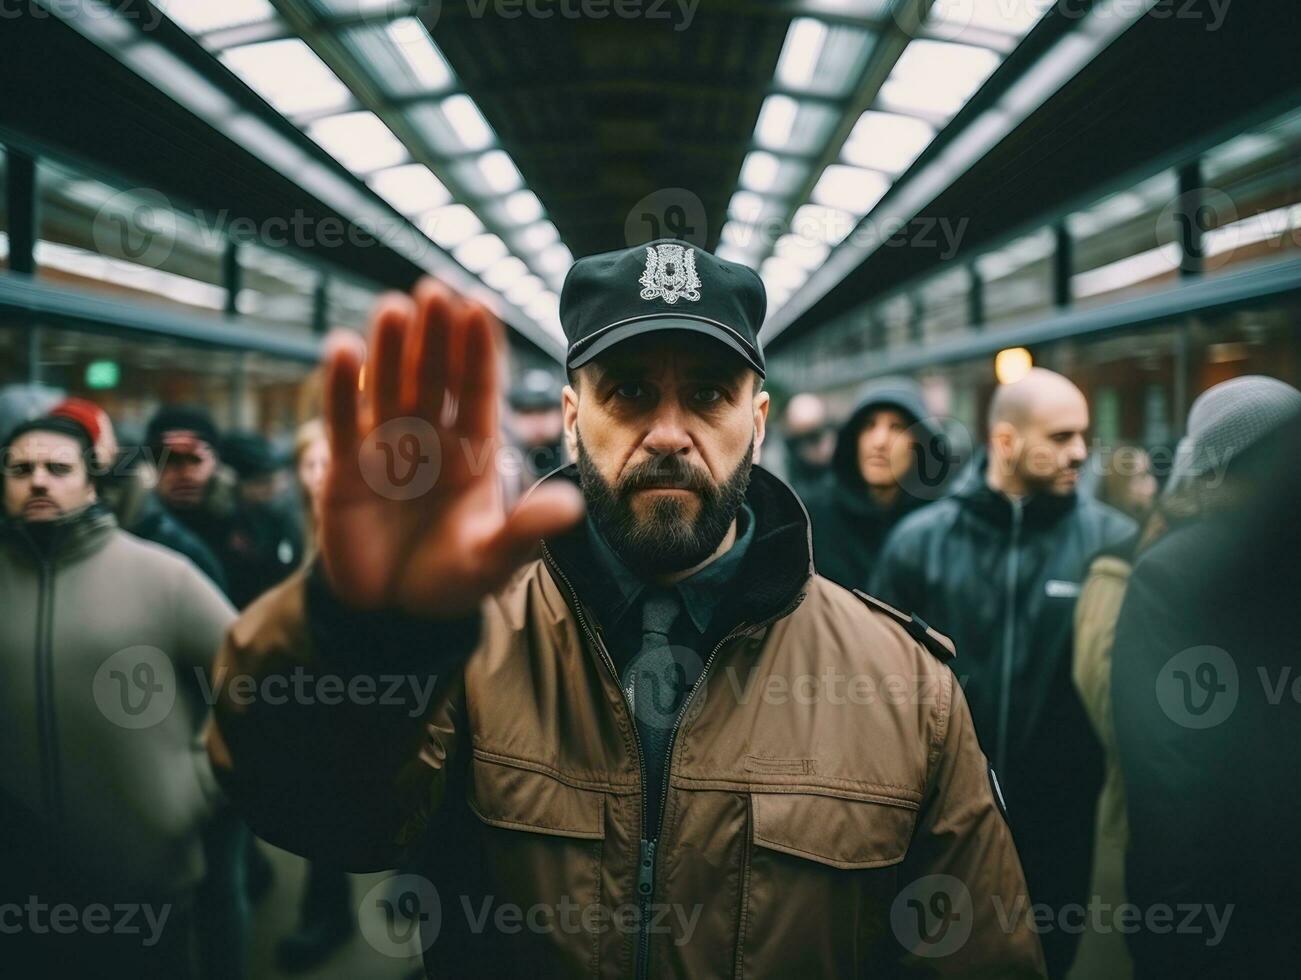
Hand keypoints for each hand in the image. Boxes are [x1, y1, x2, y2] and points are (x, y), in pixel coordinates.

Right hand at [319, 280, 583, 615]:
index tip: (482, 305)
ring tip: (394, 308)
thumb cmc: (450, 580)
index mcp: (472, 450)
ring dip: (390, 348)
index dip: (479, 350)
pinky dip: (342, 387)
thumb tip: (572, 506)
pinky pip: (342, 420)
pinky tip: (342, 349)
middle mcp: (430, 437)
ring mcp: (385, 447)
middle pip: (433, 375)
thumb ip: (526, 531)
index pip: (478, 389)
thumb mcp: (493, 560)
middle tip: (436, 291)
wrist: (393, 614)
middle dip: (436, 335)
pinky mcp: (343, 467)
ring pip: (388, 386)